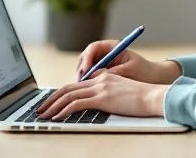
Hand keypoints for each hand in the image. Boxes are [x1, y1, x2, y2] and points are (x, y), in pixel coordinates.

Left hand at [37, 70, 167, 119]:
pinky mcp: (102, 98)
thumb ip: (108, 91)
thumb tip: (96, 101)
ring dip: (53, 106)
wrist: (154, 96)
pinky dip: (64, 110)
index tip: (52, 102)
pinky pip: (77, 104)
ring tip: (44, 115)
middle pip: (68, 88)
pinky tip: (58, 117)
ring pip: (69, 95)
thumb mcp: (122, 91)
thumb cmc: (142, 97)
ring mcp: (100, 88)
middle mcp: (99, 79)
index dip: (61, 93)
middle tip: (41, 109)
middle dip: (51, 99)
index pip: (76, 84)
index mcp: (103, 77)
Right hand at [76, 40, 181, 83]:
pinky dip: (86, 83)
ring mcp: (103, 63)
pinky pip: (90, 76)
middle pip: (86, 57)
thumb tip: (99, 75)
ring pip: (86, 67)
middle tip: (80, 80)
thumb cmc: (145, 71)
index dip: (88, 58)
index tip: (87, 69)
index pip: (94, 48)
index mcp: (113, 46)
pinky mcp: (103, 73)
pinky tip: (86, 91)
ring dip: (82, 76)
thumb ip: (116, 71)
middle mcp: (106, 53)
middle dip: (82, 68)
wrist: (153, 78)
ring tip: (82, 87)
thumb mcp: (131, 69)